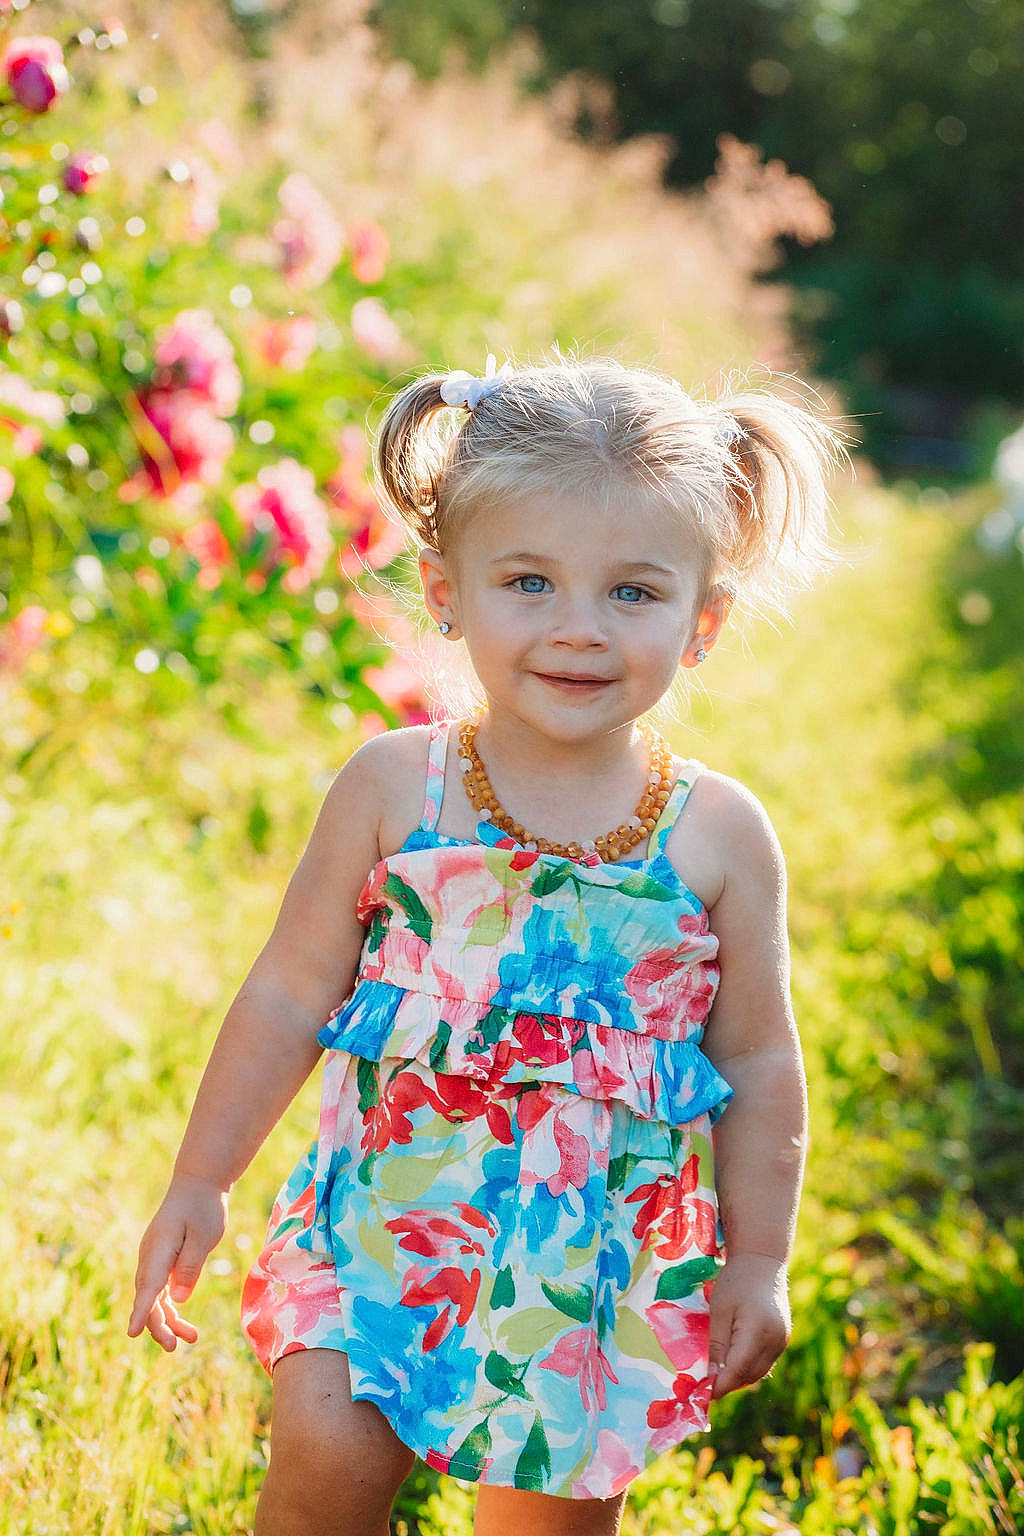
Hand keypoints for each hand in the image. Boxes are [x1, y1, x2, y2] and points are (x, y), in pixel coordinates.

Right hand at [127, 1173, 228, 1350]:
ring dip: (168, 1320)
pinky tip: (184, 1325)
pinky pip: (162, 1290)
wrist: (197, 1184)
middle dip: (158, 1325)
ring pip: (155, 1298)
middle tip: (174, 1347)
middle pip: (148, 1298)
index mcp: (158, 1249)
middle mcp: (150, 1257)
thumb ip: (190, 1266)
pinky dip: (171, 1308)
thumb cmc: (203, 1207)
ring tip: (191, 1338)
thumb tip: (177, 1298)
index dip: (141, 1312)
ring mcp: (154, 1259)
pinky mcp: (162, 1261)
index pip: (148, 1286)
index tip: (132, 1333)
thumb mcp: (204, 1235)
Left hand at [707, 1251, 790, 1399]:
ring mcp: (782, 1341)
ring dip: (738, 1377)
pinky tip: (733, 1362)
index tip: (703, 1394)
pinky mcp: (783, 1339)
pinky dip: (748, 1367)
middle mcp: (775, 1341)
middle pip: (749, 1375)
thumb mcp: (719, 1311)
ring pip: (758, 1372)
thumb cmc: (736, 1281)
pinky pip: (765, 1362)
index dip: (720, 1385)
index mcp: (758, 1333)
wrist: (762, 1261)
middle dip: (728, 1384)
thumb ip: (717, 1346)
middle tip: (706, 1386)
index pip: (738, 1371)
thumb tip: (712, 1377)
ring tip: (717, 1375)